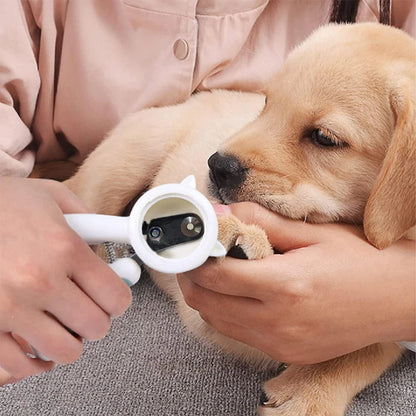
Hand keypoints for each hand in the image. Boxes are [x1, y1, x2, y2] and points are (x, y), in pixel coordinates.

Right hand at [0, 178, 131, 383]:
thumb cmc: (4, 205)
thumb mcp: (53, 196)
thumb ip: (88, 220)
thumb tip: (113, 240)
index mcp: (63, 247)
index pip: (115, 296)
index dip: (119, 300)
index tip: (113, 300)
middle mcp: (39, 280)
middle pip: (95, 326)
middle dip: (96, 320)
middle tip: (85, 309)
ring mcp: (9, 307)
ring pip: (64, 351)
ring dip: (68, 340)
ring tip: (61, 323)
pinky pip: (21, 365)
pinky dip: (34, 359)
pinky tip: (36, 340)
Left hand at [177, 202, 414, 363]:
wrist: (398, 300)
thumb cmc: (360, 261)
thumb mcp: (312, 233)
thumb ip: (260, 220)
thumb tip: (220, 211)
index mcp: (285, 286)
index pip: (215, 275)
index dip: (194, 256)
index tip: (190, 241)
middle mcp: (278, 322)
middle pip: (206, 302)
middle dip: (190, 275)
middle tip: (193, 253)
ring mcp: (280, 343)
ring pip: (216, 320)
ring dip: (204, 294)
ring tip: (211, 269)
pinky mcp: (284, 353)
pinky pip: (237, 333)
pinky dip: (223, 311)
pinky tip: (235, 291)